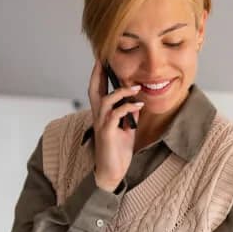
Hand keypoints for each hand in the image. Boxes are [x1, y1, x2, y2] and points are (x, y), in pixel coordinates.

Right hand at [88, 62, 143, 191]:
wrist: (112, 171)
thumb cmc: (118, 150)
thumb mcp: (127, 128)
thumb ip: (129, 114)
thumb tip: (138, 101)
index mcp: (102, 113)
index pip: (97, 89)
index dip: (99, 74)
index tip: (103, 59)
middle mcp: (98, 116)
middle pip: (93, 89)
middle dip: (99, 73)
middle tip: (106, 59)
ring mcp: (101, 123)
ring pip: (106, 100)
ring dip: (122, 91)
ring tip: (136, 88)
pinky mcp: (107, 132)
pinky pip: (116, 114)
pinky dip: (128, 108)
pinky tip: (139, 106)